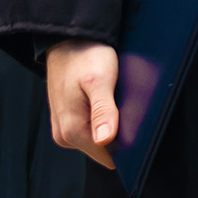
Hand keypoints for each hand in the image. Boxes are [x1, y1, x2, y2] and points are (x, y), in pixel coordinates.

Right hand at [47, 41, 123, 168]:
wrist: (67, 40)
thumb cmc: (84, 56)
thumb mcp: (100, 80)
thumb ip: (103, 111)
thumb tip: (105, 140)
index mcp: (71, 130)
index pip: (108, 157)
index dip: (126, 145)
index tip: (133, 124)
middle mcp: (64, 136)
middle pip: (103, 150)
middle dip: (118, 133)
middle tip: (122, 105)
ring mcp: (64, 130)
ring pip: (98, 140)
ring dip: (110, 125)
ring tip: (112, 99)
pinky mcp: (67, 122)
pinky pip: (90, 130)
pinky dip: (101, 119)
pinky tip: (104, 101)